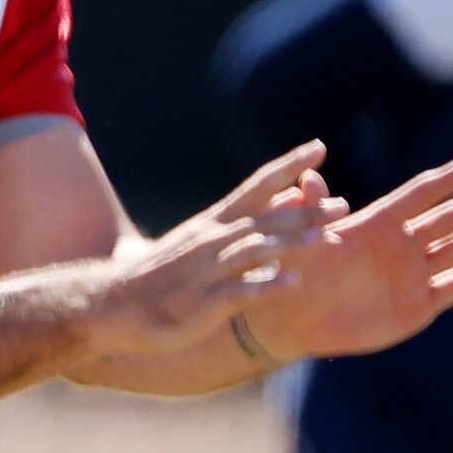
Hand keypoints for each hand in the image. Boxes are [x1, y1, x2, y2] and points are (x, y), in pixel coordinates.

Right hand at [78, 142, 336, 359]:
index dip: (289, 165)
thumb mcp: (201, 241)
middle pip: (264, 218)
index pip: (256, 185)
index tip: (319, 146)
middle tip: (343, 204)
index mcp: (212, 223)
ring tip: (325, 239)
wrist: (110, 305)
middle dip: (305, 210)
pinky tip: (294, 282)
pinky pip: (239, 291)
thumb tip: (289, 198)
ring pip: (254, 250)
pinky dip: (267, 285)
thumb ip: (247, 221)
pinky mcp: (201, 303)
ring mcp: (205, 271)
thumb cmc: (160, 274)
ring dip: (290, 243)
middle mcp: (210, 241)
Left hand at [247, 155, 452, 361]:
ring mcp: (413, 275)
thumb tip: (307, 176)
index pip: (422, 192)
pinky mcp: (417, 306)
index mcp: (377, 223)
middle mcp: (402, 245)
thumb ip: (309, 210)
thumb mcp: (298, 240)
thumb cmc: (288, 273)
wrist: (288, 319)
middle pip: (450, 218)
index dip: (449, 177)